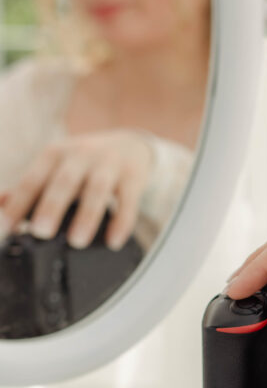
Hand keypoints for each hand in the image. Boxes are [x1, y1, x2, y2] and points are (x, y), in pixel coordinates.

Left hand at [0, 130, 152, 249]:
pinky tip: (114, 241)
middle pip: (64, 182)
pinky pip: (128, 201)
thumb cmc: (85, 163)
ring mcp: (108, 165)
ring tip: (77, 241)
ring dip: (86, 216)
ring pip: (97, 190)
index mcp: (55, 154)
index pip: (32, 180)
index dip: (18, 204)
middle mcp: (81, 155)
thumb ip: (31, 188)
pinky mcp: (133, 177)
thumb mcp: (56, 168)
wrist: (129, 145)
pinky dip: (121, 222)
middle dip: (52, 207)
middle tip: (41, 232)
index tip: (6, 227)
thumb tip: (1, 207)